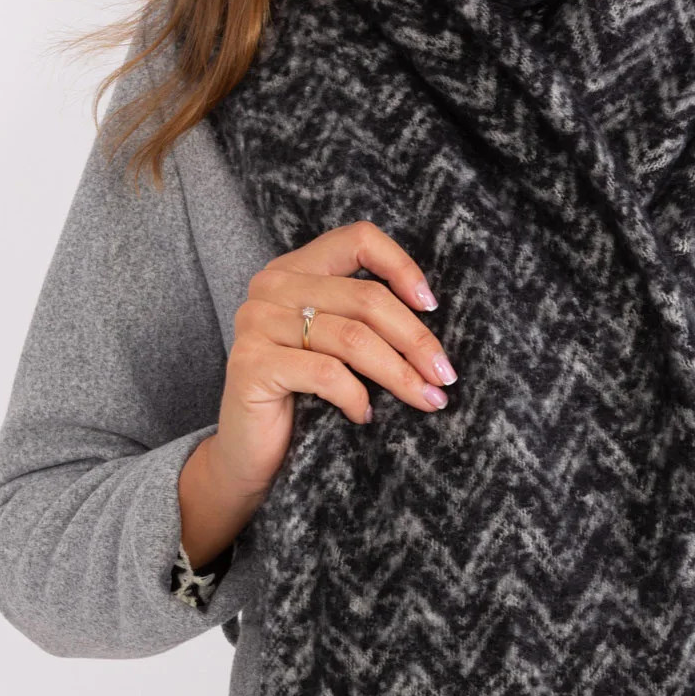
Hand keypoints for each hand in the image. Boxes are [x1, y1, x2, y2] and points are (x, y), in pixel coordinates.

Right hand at [178, 220, 456, 561]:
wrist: (249, 455)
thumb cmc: (303, 399)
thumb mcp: (337, 346)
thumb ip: (365, 318)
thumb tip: (433, 322)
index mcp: (296, 269)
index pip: (358, 240)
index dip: (401, 266)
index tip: (431, 306)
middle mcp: (272, 286)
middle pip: (366, 298)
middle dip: (416, 340)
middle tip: (444, 375)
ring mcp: (256, 322)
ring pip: (352, 338)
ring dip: (400, 374)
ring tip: (427, 399)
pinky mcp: (251, 364)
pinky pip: (325, 373)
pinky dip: (357, 397)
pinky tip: (366, 416)